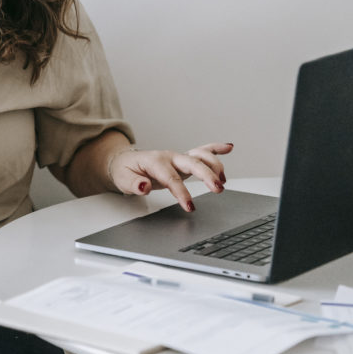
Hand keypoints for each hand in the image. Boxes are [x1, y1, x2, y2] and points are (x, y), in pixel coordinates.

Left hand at [109, 142, 233, 210]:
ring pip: (200, 155)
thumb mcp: (123, 179)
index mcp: (155, 161)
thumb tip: (144, 187)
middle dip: (207, 175)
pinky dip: (216, 148)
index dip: (182, 192)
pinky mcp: (184, 160)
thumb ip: (134, 184)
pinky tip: (229, 147)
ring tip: (223, 180)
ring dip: (214, 165)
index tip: (190, 206)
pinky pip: (202, 151)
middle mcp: (169, 157)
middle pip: (192, 163)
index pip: (171, 178)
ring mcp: (178, 157)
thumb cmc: (125, 171)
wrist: (124, 162)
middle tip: (218, 189)